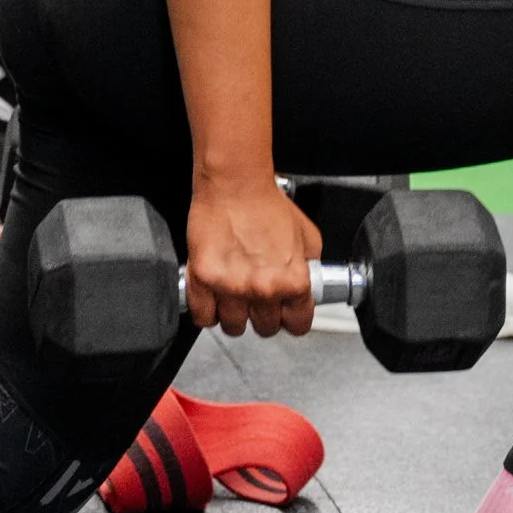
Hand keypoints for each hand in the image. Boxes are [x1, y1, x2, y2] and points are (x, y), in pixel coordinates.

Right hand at [183, 177, 319, 337]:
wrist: (235, 183)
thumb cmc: (266, 203)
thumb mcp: (308, 237)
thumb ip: (309, 268)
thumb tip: (307, 287)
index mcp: (293, 280)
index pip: (298, 326)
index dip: (291, 318)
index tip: (285, 312)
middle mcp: (263, 288)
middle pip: (265, 329)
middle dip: (262, 314)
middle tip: (257, 296)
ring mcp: (231, 287)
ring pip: (233, 327)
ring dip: (234, 314)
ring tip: (234, 294)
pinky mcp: (203, 279)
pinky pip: (203, 317)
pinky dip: (207, 310)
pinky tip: (213, 296)